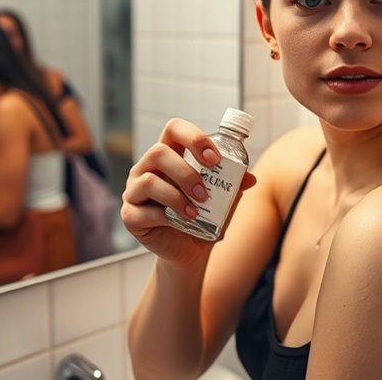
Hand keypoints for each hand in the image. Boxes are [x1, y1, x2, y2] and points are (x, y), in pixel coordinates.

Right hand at [122, 118, 256, 265]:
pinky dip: (165, 216)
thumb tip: (251, 178)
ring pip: (148, 180)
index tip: (214, 158)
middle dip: (185, 172)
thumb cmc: (204, 218)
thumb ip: (233, 186)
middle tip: (204, 193)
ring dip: (176, 196)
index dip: (193, 137)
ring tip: (195, 211)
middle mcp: (147, 167)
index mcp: (170, 155)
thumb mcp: (223, 201)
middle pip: (158, 152)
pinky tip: (181, 222)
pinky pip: (142, 210)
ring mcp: (135, 190)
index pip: (174, 129)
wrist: (190, 251)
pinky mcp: (130, 214)